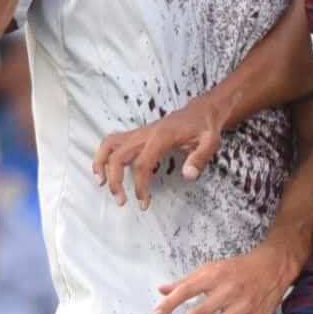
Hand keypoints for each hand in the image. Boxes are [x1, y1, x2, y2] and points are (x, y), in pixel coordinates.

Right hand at [94, 100, 222, 208]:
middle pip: (119, 156)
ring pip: (109, 145)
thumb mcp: (210, 142)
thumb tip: (188, 175)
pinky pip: (113, 142)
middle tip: (122, 201)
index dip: (140, 185)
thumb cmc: (204, 127)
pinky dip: (104, 155)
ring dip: (101, 164)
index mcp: (161, 137)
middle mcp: (145, 133)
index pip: (142, 164)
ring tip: (102, 184)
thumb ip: (200, 158)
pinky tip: (104, 171)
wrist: (201, 111)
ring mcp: (139, 133)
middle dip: (116, 180)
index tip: (144, 202)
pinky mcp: (137, 134)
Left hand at [155, 242, 303, 313]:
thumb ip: (186, 280)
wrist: (273, 266)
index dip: (171, 303)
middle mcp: (227, 291)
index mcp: (214, 276)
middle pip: (201, 311)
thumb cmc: (239, 268)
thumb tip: (162, 289)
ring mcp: (242, 305)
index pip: (187, 290)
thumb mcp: (211, 268)